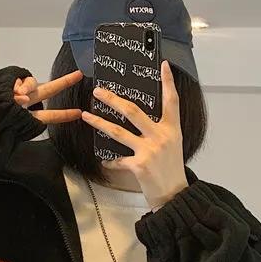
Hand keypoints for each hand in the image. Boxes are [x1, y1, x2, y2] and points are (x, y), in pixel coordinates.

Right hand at [13, 70, 84, 123]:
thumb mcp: (13, 120)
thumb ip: (20, 107)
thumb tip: (23, 97)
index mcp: (28, 115)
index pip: (50, 115)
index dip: (65, 114)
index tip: (78, 113)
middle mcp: (26, 102)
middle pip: (48, 89)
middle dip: (64, 82)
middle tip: (78, 75)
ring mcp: (17, 92)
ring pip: (33, 83)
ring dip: (27, 87)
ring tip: (19, 96)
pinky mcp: (9, 82)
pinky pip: (18, 80)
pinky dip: (15, 85)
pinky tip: (10, 90)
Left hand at [80, 60, 188, 209]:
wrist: (175, 195)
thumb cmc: (172, 170)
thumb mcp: (173, 146)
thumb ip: (159, 132)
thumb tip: (142, 121)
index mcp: (171, 129)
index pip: (171, 101)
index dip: (168, 82)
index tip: (162, 65)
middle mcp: (161, 136)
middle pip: (133, 111)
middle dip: (113, 99)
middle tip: (98, 91)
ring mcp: (149, 150)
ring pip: (118, 132)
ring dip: (99, 123)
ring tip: (85, 115)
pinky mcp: (138, 165)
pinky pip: (118, 160)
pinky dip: (110, 161)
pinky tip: (105, 161)